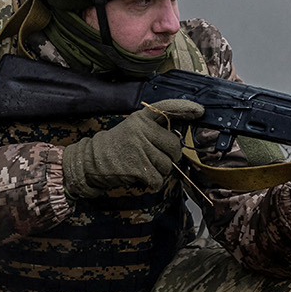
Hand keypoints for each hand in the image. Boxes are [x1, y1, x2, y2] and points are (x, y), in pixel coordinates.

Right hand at [61, 99, 204, 197]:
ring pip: (167, 165)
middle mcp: (141, 130)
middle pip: (174, 146)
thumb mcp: (132, 130)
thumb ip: (153, 132)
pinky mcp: (137, 166)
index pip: (166, 108)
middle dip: (170, 156)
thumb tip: (178, 143)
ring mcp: (140, 148)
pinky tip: (141, 177)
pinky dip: (153, 183)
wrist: (91, 162)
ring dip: (159, 171)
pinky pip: (158, 179)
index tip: (199, 111)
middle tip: (155, 158)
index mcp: (141, 119)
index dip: (184, 109)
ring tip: (142, 166)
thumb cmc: (116, 147)